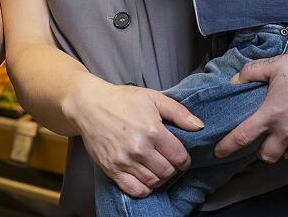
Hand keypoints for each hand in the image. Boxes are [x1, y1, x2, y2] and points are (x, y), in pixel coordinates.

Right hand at [69, 78, 202, 197]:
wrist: (88, 105)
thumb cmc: (121, 100)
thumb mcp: (152, 97)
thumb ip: (178, 112)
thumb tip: (199, 126)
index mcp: (152, 130)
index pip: (180, 157)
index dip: (184, 159)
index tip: (180, 156)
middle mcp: (138, 147)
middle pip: (168, 172)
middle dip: (172, 168)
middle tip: (168, 160)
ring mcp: (124, 160)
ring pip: (153, 182)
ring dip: (159, 178)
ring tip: (156, 167)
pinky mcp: (111, 168)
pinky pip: (134, 190)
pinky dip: (144, 188)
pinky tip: (145, 178)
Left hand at [214, 39, 287, 162]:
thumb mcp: (274, 65)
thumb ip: (251, 72)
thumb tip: (235, 80)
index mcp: (271, 114)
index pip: (243, 136)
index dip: (227, 146)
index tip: (219, 152)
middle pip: (267, 156)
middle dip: (261, 152)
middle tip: (261, 141)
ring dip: (282, 148)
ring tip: (282, 135)